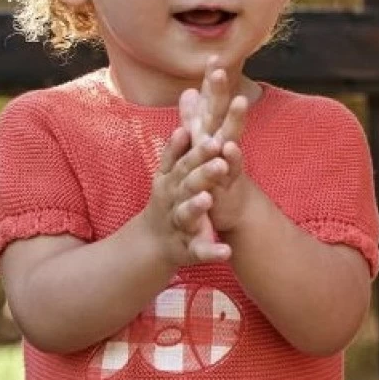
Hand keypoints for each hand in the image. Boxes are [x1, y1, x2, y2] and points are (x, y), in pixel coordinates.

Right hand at [144, 126, 231, 265]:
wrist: (152, 242)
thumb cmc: (167, 202)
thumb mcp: (167, 177)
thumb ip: (175, 153)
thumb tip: (184, 127)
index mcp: (172, 182)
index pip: (186, 163)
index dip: (198, 152)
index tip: (214, 140)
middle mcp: (174, 201)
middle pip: (188, 185)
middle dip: (203, 175)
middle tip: (220, 165)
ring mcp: (180, 225)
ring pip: (187, 215)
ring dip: (196, 207)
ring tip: (207, 199)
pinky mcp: (187, 249)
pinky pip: (199, 251)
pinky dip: (211, 252)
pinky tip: (227, 252)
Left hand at [179, 57, 250, 232]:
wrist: (230, 206)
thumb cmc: (213, 170)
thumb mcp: (200, 143)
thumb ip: (194, 118)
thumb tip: (189, 91)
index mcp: (211, 130)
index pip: (212, 101)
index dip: (212, 80)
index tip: (212, 55)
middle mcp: (222, 139)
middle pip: (221, 112)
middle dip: (222, 90)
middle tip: (220, 69)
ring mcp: (228, 158)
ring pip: (232, 135)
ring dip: (236, 119)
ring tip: (240, 100)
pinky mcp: (229, 180)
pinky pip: (232, 167)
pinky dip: (232, 158)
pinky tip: (230, 148)